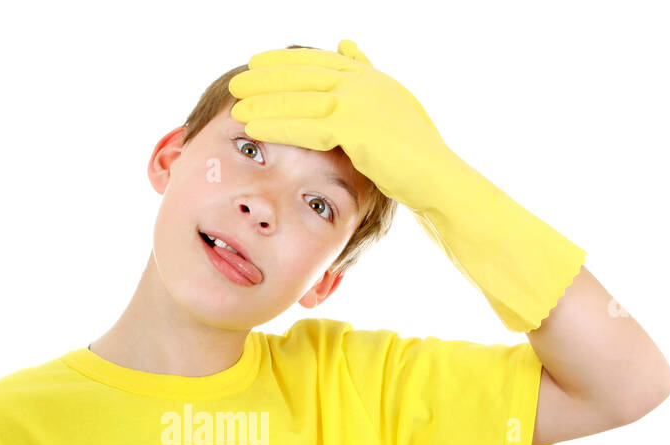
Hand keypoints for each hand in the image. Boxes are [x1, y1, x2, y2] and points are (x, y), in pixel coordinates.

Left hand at [228, 39, 452, 211]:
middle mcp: (362, 82)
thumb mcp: (390, 103)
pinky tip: (253, 129)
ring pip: (299, 99)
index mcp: (369, 76)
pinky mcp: (353, 127)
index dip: (285, 60)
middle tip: (237, 83)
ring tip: (234, 106)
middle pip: (303, 75)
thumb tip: (345, 43)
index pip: (318, 60)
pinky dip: (276, 126)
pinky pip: (304, 126)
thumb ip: (365, 74)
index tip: (257, 63)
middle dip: (266, 78)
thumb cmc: (415, 151)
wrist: (435, 176)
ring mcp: (358, 102)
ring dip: (264, 102)